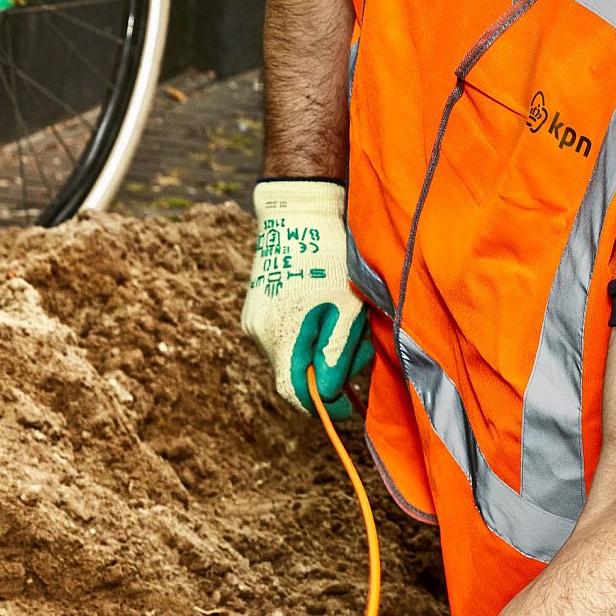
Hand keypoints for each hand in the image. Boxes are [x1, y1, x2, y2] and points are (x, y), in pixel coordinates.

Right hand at [242, 180, 372, 418]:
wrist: (299, 210)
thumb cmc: (331, 256)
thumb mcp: (347, 308)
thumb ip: (338, 355)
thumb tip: (332, 393)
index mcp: (280, 331)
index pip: (293, 391)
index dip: (323, 405)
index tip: (349, 405)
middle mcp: (259, 330)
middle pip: (293, 374)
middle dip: (330, 372)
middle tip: (361, 350)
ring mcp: (254, 318)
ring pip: (291, 355)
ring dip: (322, 351)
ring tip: (349, 322)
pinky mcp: (258, 308)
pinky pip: (286, 336)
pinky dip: (310, 335)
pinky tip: (330, 310)